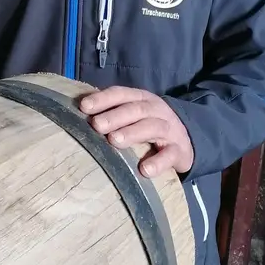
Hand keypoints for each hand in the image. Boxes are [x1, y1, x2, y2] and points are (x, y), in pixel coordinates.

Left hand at [78, 86, 194, 177]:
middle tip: (97, 125)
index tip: (84, 107)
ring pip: (152, 127)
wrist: (185, 141)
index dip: (103, 99)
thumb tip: (79, 114)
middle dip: (115, 116)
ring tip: (114, 141)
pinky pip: (169, 155)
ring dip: (132, 133)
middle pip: (136, 109)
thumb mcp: (134, 114)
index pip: (121, 94)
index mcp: (141, 99)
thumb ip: (112, 112)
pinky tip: (144, 169)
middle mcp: (156, 111)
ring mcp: (169, 130)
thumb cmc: (149, 126)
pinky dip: (158, 162)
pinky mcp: (178, 151)